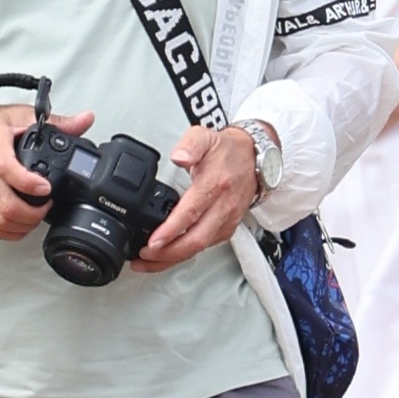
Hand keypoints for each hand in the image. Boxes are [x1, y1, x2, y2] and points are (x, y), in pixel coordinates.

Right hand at [0, 102, 69, 238]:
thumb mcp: (17, 115)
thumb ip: (53, 121)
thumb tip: (84, 120)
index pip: (6, 169)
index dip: (28, 183)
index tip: (46, 188)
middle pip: (4, 204)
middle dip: (32, 213)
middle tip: (47, 205)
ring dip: (22, 225)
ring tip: (37, 216)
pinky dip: (8, 232)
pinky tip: (21, 225)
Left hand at [141, 118, 264, 268]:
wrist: (255, 157)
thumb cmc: (228, 149)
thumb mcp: (206, 136)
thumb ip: (190, 144)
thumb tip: (179, 156)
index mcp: (216, 183)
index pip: (192, 212)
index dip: (171, 230)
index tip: (153, 241)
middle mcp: (224, 206)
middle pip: (196, 239)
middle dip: (168, 253)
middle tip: (144, 255)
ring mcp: (227, 220)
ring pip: (199, 248)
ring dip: (172, 259)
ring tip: (147, 261)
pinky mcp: (227, 229)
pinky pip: (204, 248)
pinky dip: (184, 255)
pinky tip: (167, 256)